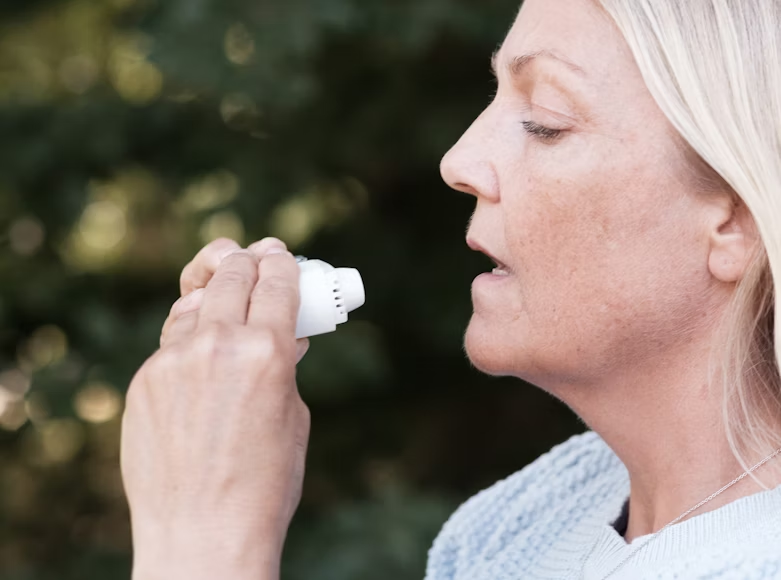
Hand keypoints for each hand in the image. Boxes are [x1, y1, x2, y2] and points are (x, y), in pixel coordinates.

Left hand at [121, 246, 309, 579]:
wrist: (203, 533)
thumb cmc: (264, 483)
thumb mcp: (293, 417)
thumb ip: (285, 367)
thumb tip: (285, 339)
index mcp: (266, 352)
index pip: (276, 282)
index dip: (283, 263)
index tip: (282, 256)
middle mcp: (217, 345)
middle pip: (230, 274)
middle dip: (247, 260)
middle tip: (254, 257)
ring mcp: (173, 361)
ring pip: (193, 302)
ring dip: (212, 292)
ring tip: (223, 292)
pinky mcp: (143, 381)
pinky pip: (170, 342)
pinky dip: (189, 335)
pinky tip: (201, 348)